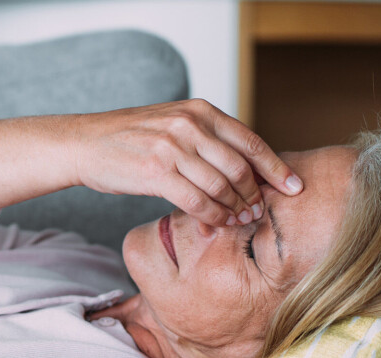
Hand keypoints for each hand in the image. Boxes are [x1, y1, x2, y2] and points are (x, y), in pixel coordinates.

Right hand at [72, 99, 302, 226]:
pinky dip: (213, 216)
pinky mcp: (156, 171)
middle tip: (260, 213)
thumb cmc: (132, 139)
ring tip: (242, 221)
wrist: (85, 144)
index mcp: (200, 111)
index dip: (276, 168)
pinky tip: (217, 223)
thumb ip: (208, 138)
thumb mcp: (174, 124)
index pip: (251, 141)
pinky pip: (197, 200)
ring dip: (236, 209)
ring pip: (222, 186)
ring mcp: (172, 147)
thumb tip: (246, 166)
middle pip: (241, 167)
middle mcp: (190, 125)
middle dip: (256, 195)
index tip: (294, 187)